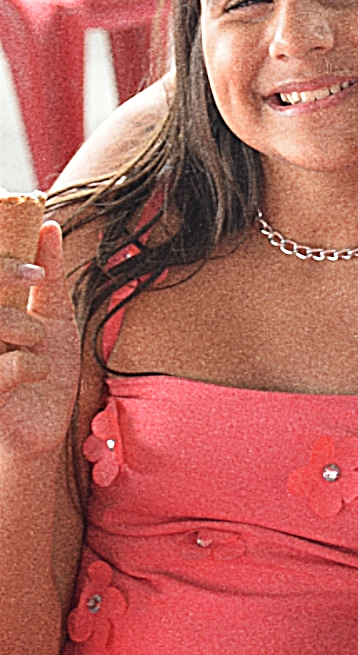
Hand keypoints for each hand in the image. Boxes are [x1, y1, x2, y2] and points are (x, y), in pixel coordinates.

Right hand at [0, 224, 79, 462]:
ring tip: (37, 342)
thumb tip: (47, 227)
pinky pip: (8, 366)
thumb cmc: (47, 370)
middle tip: (35, 280)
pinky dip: (33, 364)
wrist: (47, 427)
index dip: (3, 265)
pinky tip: (35, 374)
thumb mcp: (55, 317)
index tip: (34, 269)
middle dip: (6, 276)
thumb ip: (49, 275)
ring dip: (26, 327)